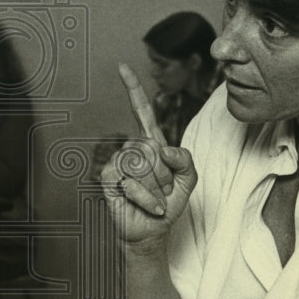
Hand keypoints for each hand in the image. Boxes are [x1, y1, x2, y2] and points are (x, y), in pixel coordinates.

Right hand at [100, 63, 196, 249]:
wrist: (152, 232)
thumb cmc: (168, 204)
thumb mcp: (189, 180)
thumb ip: (185, 160)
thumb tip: (161, 148)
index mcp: (150, 143)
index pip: (141, 111)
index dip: (133, 89)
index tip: (122, 67)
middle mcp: (132, 148)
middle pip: (153, 147)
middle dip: (167, 174)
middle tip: (163, 189)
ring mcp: (118, 162)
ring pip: (145, 165)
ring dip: (157, 187)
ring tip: (154, 198)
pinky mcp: (109, 178)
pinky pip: (132, 182)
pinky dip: (147, 198)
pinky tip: (149, 207)